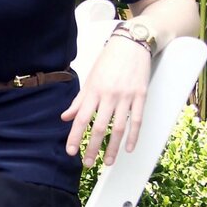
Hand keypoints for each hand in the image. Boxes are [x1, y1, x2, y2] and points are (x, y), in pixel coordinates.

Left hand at [61, 37, 151, 166]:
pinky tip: (129, 149)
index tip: (71, 151)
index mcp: (93, 91)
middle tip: (88, 163)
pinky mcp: (141, 96)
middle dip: (92, 148)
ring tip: (107, 162)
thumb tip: (65, 117)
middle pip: (99, 127)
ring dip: (113, 148)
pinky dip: (133, 137)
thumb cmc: (109, 60)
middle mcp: (108, 95)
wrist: (132, 44)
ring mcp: (126, 97)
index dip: (75, 136)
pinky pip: (137, 120)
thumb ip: (79, 100)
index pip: (81, 118)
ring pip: (118, 128)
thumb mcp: (90, 78)